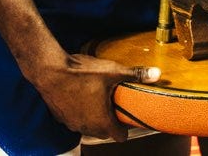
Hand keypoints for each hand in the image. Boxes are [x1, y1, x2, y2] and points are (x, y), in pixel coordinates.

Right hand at [33, 54, 161, 140]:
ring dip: (93, 117)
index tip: (127, 117)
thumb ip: (135, 74)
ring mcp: (72, 123)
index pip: (120, 137)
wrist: (50, 71)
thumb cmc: (81, 74)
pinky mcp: (60, 116)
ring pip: (88, 126)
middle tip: (114, 104)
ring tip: (97, 98)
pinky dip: (79, 111)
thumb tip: (157, 73)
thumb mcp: (113, 72)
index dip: (126, 128)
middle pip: (104, 132)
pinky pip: (74, 119)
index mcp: (102, 121)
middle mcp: (87, 127)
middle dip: (110, 121)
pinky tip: (80, 95)